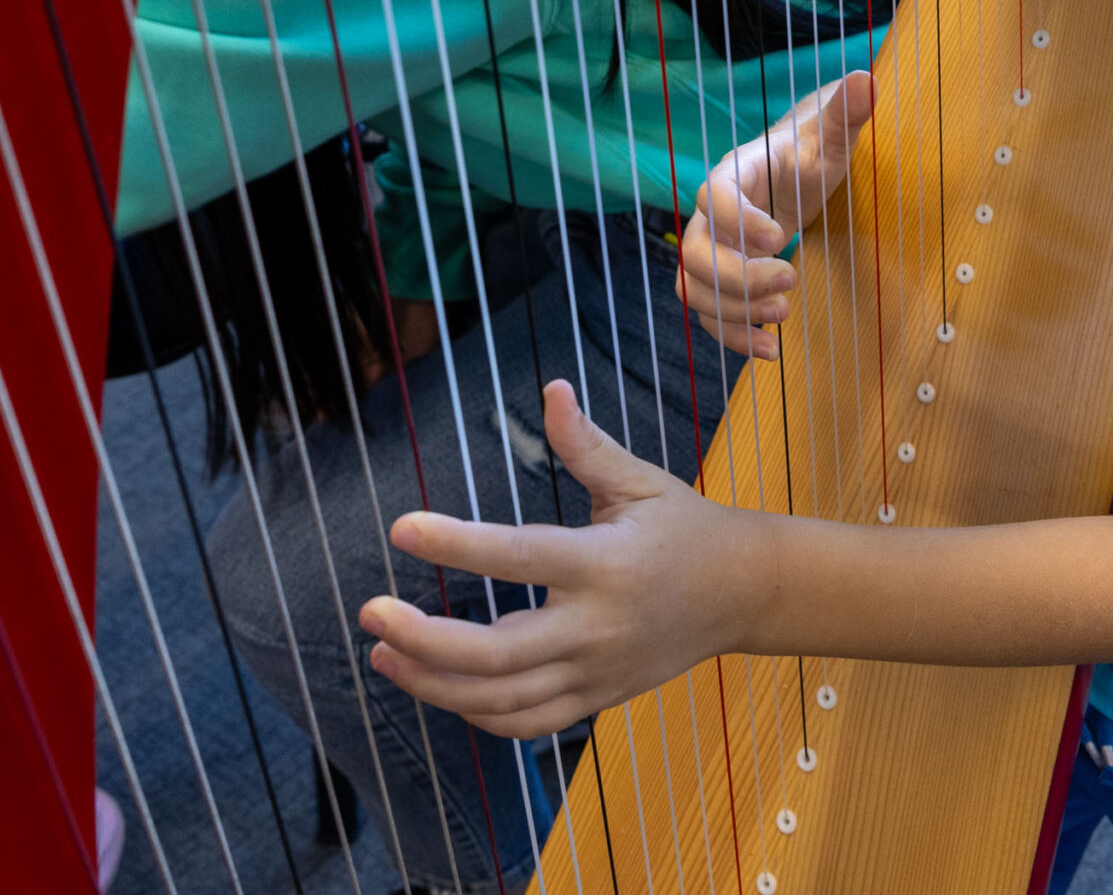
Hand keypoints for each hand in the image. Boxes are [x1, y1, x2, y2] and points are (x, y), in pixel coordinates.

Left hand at [361, 380, 765, 737]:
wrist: (742, 594)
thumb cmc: (686, 528)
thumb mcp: (642, 481)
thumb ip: (588, 445)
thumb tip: (551, 389)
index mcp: (606, 565)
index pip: (520, 558)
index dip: (458, 545)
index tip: (402, 528)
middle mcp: (598, 628)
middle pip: (497, 656)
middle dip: (425, 640)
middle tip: (370, 612)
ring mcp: (595, 673)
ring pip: (501, 700)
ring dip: (432, 683)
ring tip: (383, 652)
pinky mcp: (595, 699)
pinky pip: (525, 723)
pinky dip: (474, 713)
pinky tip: (435, 684)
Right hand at [675, 71, 873, 360]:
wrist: (796, 169)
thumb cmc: (812, 149)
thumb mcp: (832, 135)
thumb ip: (844, 112)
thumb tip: (864, 79)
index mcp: (733, 174)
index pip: (713, 197)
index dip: (738, 222)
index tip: (781, 237)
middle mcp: (711, 214)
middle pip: (694, 254)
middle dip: (737, 277)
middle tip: (790, 280)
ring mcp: (713, 250)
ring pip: (695, 290)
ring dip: (734, 312)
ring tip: (785, 313)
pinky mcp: (724, 280)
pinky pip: (710, 315)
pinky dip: (735, 336)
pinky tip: (773, 348)